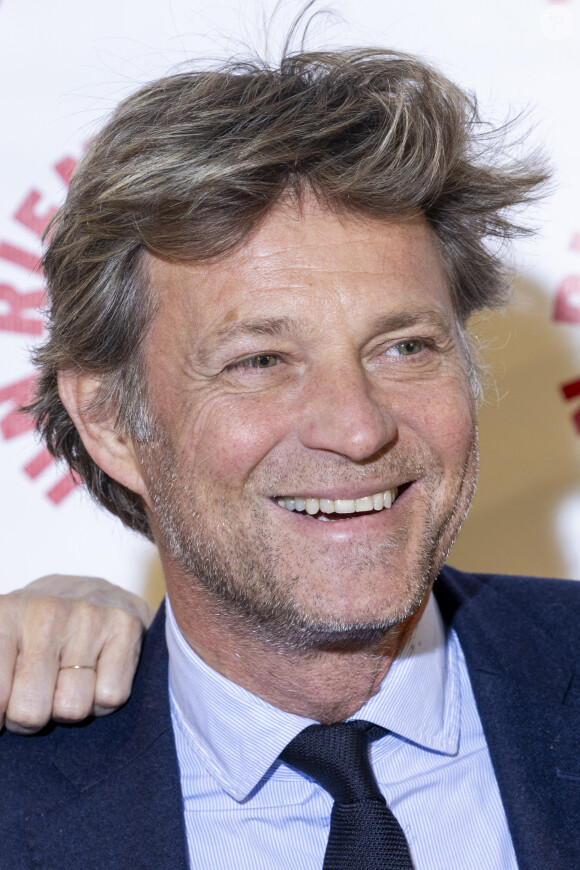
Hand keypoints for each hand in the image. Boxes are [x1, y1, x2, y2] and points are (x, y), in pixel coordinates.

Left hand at [0, 575, 152, 734]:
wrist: (94, 592)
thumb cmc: (37, 632)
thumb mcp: (2, 644)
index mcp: (6, 615)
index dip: (1, 716)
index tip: (7, 705)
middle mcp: (47, 612)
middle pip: (30, 711)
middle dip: (32, 717)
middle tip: (38, 695)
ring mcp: (88, 617)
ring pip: (73, 708)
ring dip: (69, 708)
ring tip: (67, 681)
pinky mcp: (125, 626)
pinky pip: (110, 697)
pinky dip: (102, 700)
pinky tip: (96, 676)